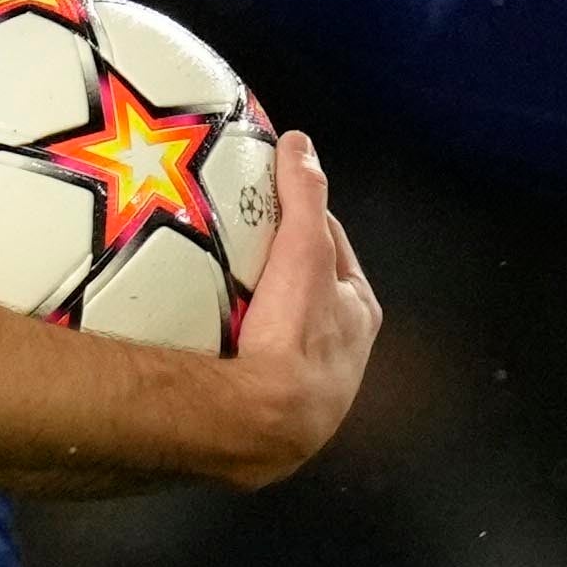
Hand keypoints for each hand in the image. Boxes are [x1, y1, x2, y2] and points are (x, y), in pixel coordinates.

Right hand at [211, 132, 382, 485]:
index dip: (303, 220)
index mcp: (360, 312)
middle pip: (306, 291)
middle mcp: (344, 354)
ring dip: (254, 315)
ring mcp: (309, 389)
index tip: (271, 203)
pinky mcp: (273, 415)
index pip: (332, 247)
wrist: (262, 423)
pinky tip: (205, 343)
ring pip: (278, 334)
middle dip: (276, 271)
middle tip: (235, 247)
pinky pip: (250, 367)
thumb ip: (304, 195)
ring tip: (213, 293)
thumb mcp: (306, 250)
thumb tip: (299, 143)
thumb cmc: (296, 333)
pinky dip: (233, 350)